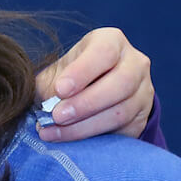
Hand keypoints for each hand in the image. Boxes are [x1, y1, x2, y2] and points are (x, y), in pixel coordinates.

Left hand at [34, 28, 152, 141]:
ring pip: (122, 110)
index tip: (60, 89)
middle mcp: (134, 63)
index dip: (82, 72)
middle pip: (120, 82)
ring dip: (86, 125)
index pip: (104, 52)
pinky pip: (123, 129)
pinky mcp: (142, 117)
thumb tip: (37, 105)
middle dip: (85, 103)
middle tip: (57, 116)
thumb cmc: (71, 78)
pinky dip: (93, 136)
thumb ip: (46, 85)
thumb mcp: (57, 73)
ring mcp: (143, 91)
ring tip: (55, 131)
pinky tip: (70, 139)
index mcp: (111, 42)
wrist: (93, 96)